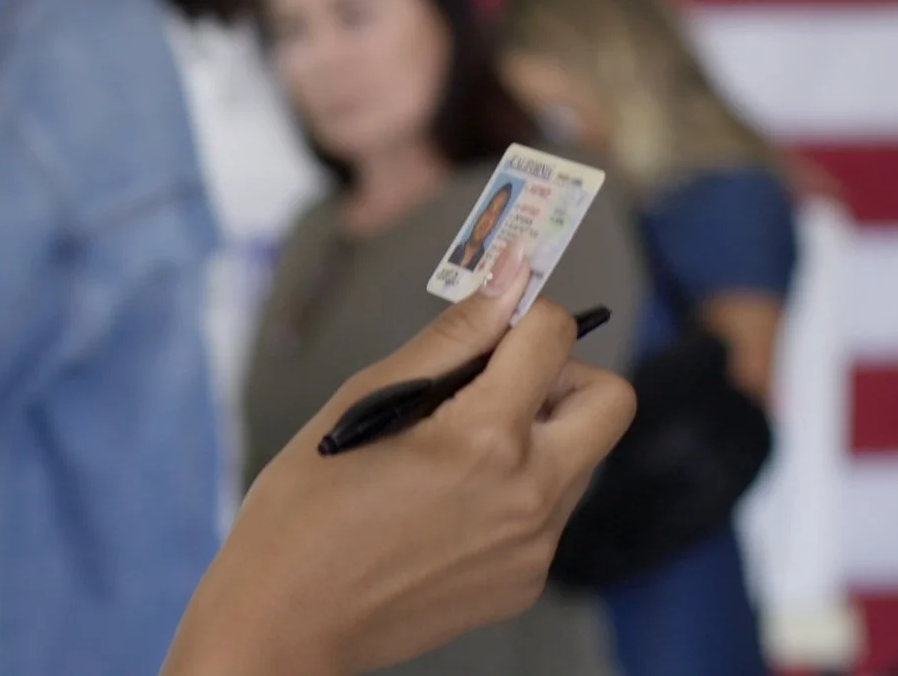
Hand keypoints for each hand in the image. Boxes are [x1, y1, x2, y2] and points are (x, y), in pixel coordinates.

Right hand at [161, 249, 636, 675]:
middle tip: (497, 381)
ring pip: (580, 457)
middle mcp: (529, 495)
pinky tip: (445, 504)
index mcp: (485, 440)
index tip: (493, 315)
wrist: (287, 619)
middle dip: (563, 373)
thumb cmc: (306, 507)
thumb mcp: (365, 400)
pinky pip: (549, 512)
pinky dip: (514, 489)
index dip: (523, 311)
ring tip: (454, 449)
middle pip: (610, 401)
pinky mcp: (525, 582)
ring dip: (538, 433)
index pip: (554, 336)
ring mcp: (534, 547)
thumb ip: (450, 339)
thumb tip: (506, 277)